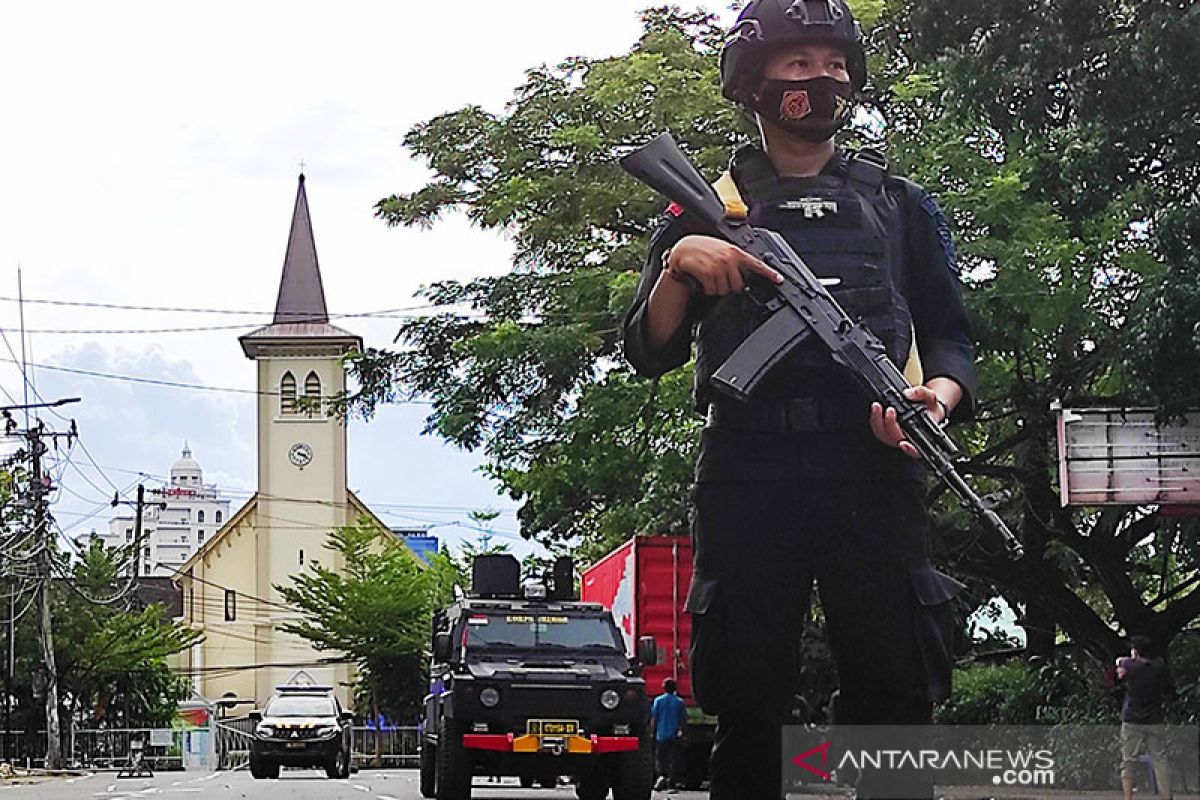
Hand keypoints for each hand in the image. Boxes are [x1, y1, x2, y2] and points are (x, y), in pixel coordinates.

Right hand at [665, 235, 782, 295]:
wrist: (682, 249)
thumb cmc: (701, 249)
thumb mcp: (721, 249)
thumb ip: (734, 259)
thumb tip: (745, 273)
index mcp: (735, 252)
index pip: (756, 264)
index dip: (769, 273)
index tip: (779, 279)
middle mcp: (729, 259)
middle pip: (738, 285)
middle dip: (729, 286)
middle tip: (720, 279)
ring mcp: (719, 266)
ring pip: (725, 290)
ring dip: (717, 288)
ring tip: (710, 278)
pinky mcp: (708, 273)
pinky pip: (713, 291)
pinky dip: (708, 290)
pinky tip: (704, 281)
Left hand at [869, 386, 945, 458]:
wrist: (925, 408)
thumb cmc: (931, 408)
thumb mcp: (931, 398)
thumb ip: (922, 394)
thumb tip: (908, 394)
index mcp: (924, 437)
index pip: (917, 450)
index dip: (910, 449)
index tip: (903, 444)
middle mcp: (908, 440)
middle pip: (896, 439)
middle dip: (890, 425)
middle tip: (890, 410)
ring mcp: (896, 436)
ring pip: (884, 436)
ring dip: (878, 422)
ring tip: (877, 406)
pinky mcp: (887, 432)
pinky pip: (878, 430)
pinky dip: (875, 420)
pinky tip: (875, 409)